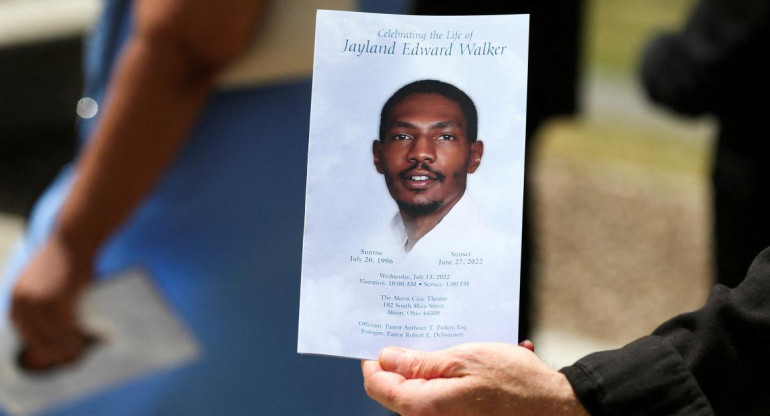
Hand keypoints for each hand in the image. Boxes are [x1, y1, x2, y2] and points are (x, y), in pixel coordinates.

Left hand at [10, 234, 93, 370]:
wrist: (74, 237)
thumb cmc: (67, 257)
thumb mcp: (48, 279)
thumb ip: (50, 299)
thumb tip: (63, 321)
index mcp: (17, 296)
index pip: (22, 330)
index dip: (36, 345)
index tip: (50, 354)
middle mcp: (22, 301)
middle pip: (34, 337)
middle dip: (50, 353)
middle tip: (66, 360)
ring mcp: (38, 301)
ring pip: (50, 336)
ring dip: (63, 350)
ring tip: (76, 357)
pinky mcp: (55, 301)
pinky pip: (63, 328)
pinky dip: (71, 340)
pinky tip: (80, 346)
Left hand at [362, 342, 588, 415]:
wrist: (551, 404)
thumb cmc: (513, 382)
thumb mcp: (463, 358)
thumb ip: (419, 362)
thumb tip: (386, 358)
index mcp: (425, 406)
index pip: (378, 386)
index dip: (374, 362)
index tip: (379, 341)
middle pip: (396, 390)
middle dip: (401, 361)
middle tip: (414, 334)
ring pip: (417, 391)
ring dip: (424, 367)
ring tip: (444, 343)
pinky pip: (437, 395)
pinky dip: (442, 376)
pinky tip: (460, 359)